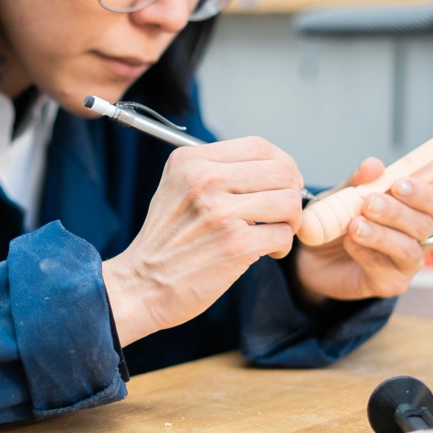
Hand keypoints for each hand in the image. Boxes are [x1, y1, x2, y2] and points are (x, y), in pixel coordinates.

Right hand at [103, 136, 304, 345]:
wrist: (141, 285)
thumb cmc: (165, 242)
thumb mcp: (177, 188)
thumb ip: (216, 171)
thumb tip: (273, 168)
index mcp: (190, 161)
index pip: (259, 146)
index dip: (282, 165)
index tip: (282, 184)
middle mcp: (204, 180)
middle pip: (281, 170)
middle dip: (292, 192)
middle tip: (283, 213)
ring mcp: (219, 212)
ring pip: (289, 201)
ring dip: (290, 221)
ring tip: (274, 233)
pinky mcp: (234, 245)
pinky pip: (283, 234)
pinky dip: (282, 245)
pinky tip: (266, 252)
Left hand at [293, 158, 432, 303]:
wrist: (312, 254)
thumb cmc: (338, 220)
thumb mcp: (343, 194)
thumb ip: (359, 181)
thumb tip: (375, 165)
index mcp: (416, 209)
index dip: (424, 192)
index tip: (398, 184)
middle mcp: (419, 237)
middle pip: (426, 225)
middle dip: (398, 212)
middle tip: (370, 202)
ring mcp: (407, 263)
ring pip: (409, 249)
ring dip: (382, 235)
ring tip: (355, 225)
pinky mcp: (391, 284)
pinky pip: (385, 269)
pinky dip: (365, 253)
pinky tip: (349, 242)